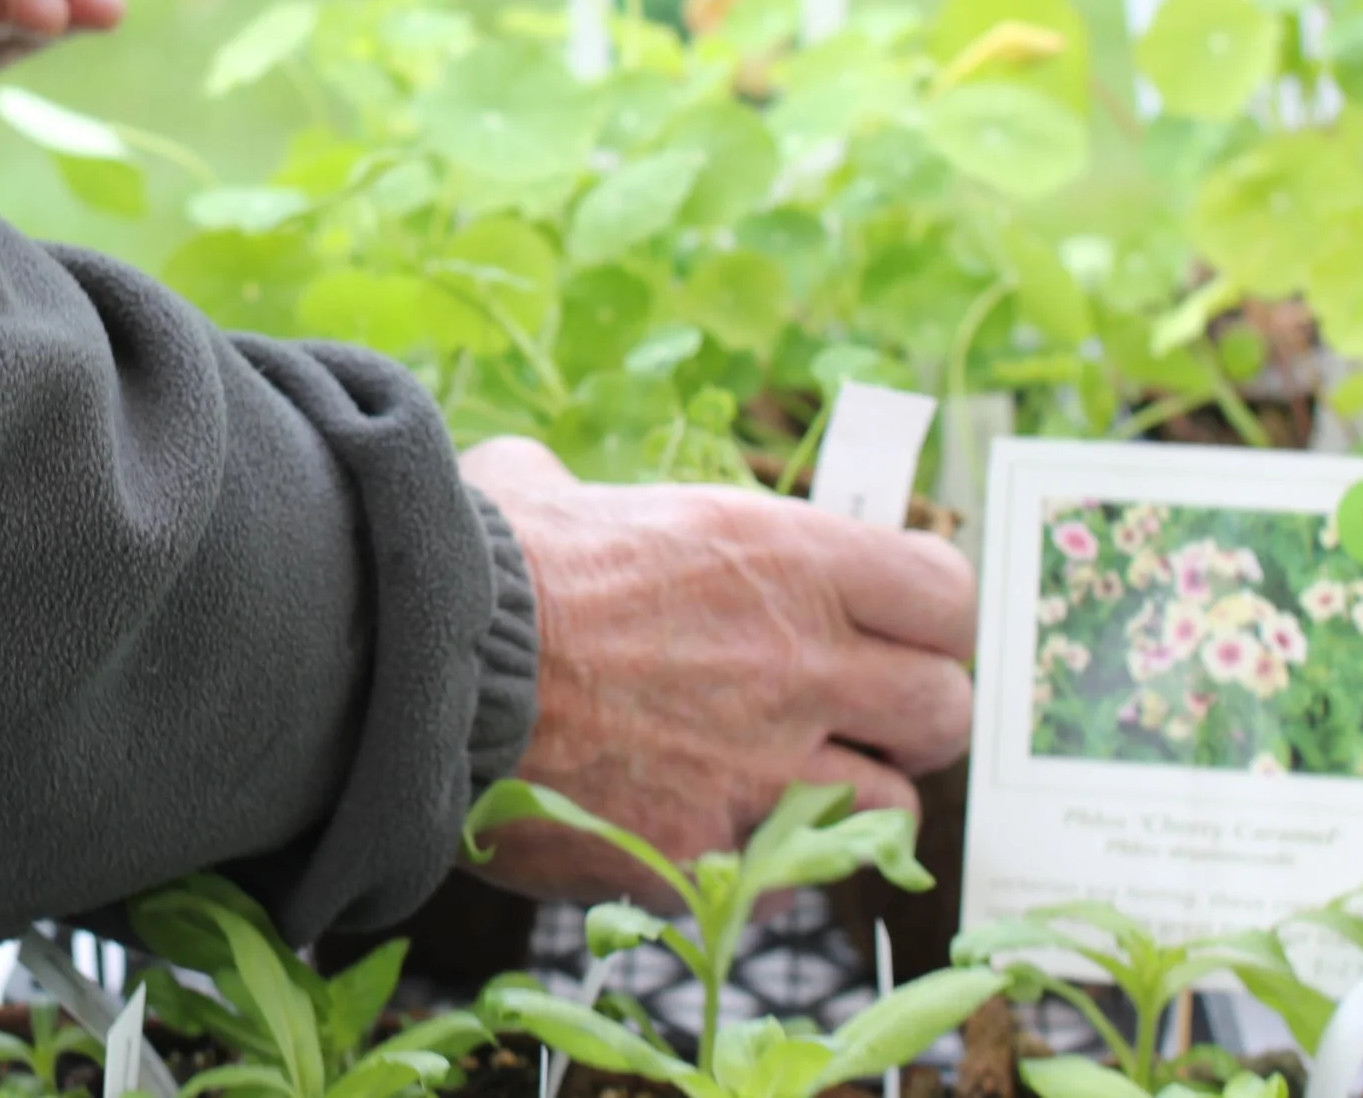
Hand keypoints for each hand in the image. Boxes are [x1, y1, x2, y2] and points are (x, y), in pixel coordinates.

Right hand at [459, 437, 974, 907]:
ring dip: (847, 798)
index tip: (885, 628)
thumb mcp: (544, 487)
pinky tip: (707, 833)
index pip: (946, 594)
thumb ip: (592, 495)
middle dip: (907, 717)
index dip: (924, 617)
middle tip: (850, 715)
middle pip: (944, 710)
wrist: (416, 669)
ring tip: (781, 783)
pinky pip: (788, 874)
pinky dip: (762, 861)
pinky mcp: (711, 853)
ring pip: (891, 808)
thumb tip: (554, 489)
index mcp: (782, 557)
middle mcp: (800, 661)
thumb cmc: (477, 564)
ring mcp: (764, 767)